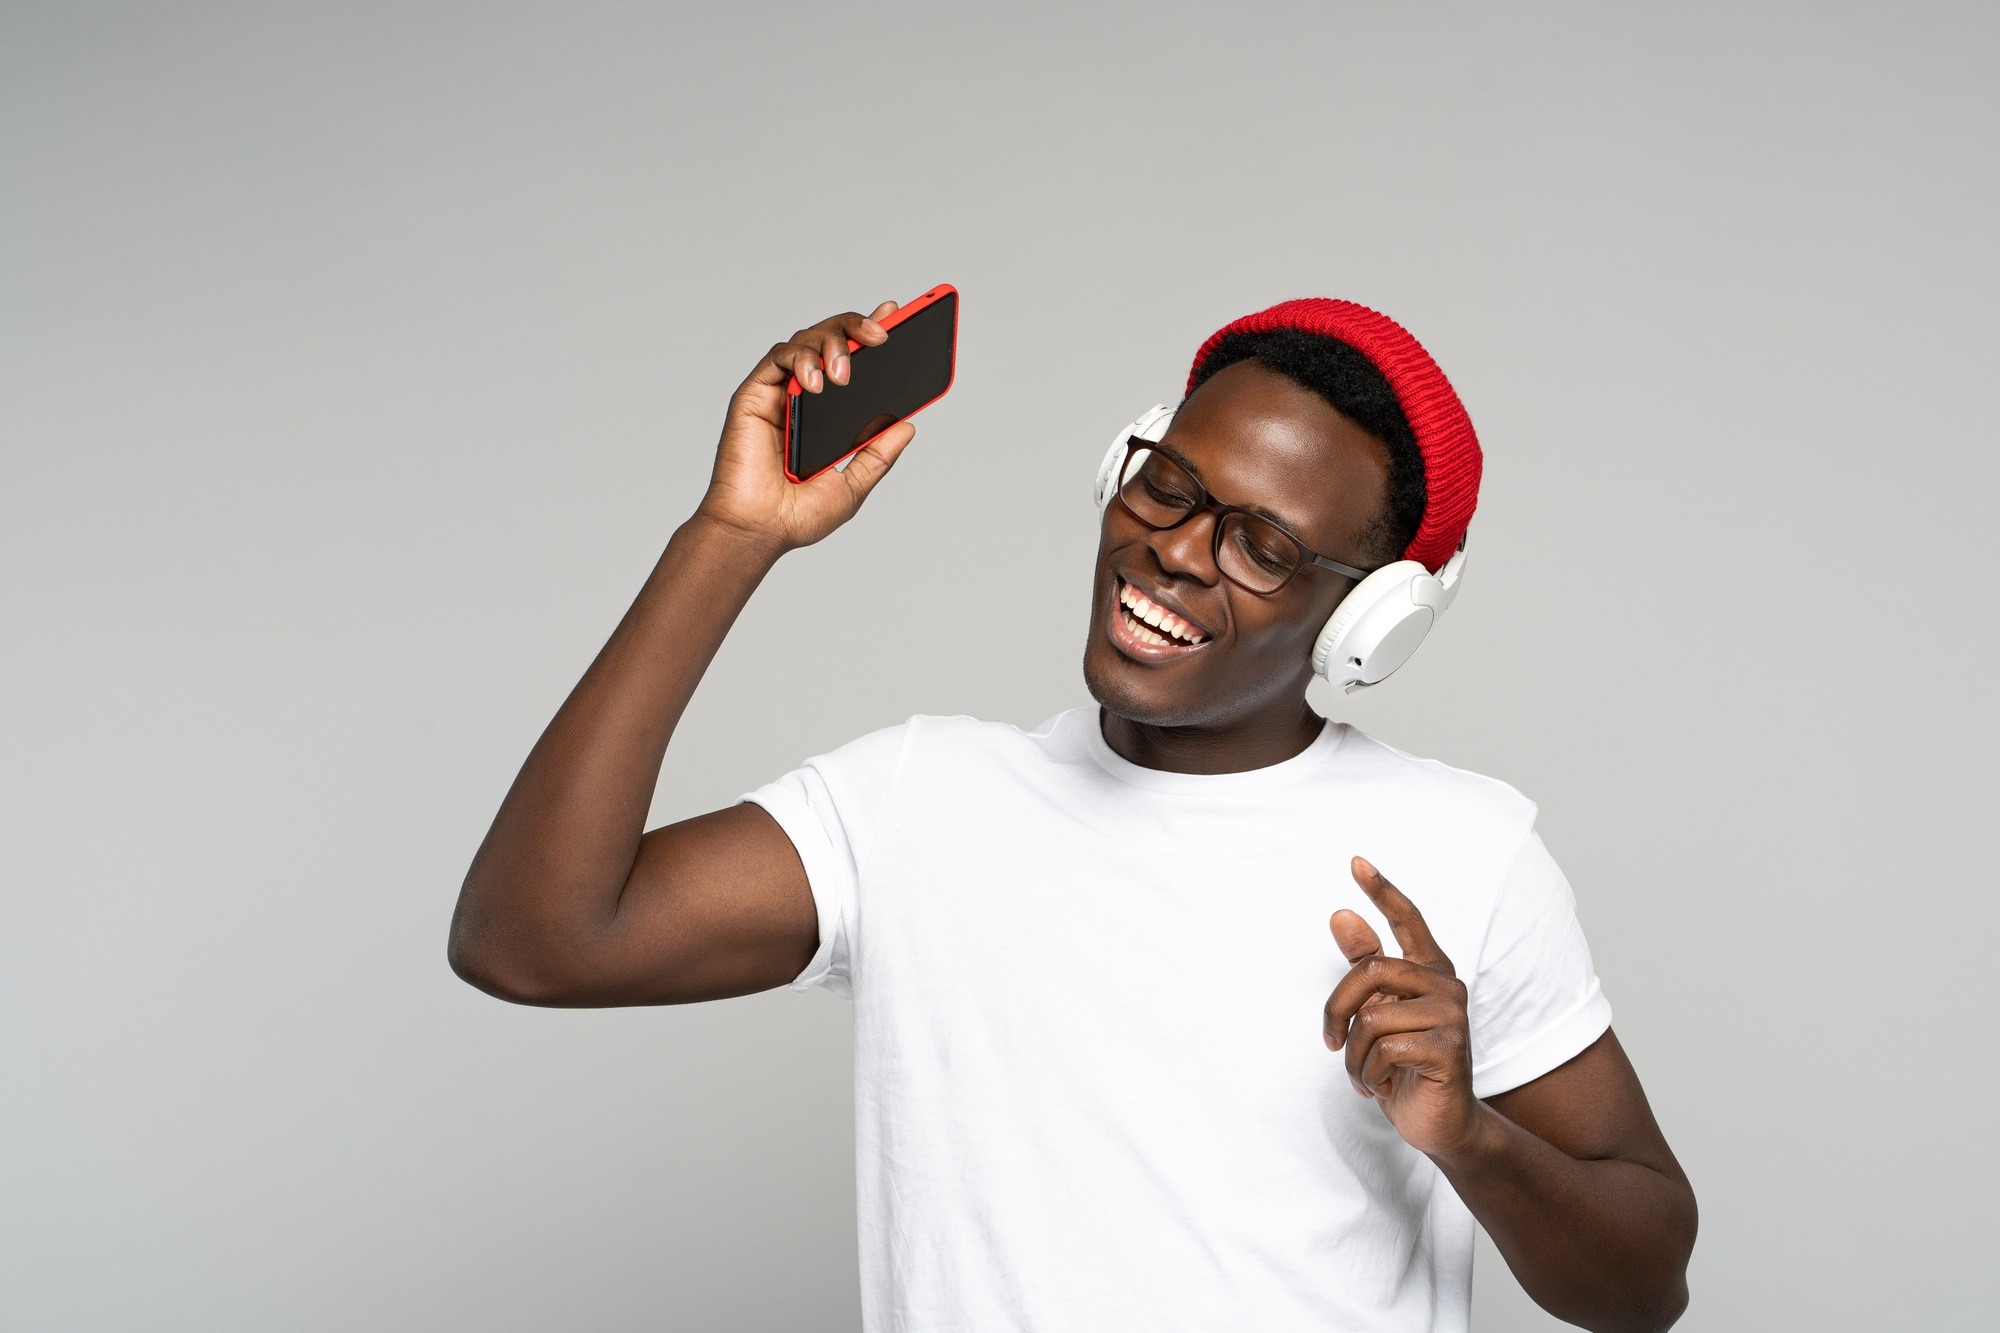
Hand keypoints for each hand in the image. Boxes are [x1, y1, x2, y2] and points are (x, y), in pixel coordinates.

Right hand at [693, 302, 917, 552]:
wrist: (758, 531)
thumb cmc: (795, 515)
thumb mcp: (853, 486)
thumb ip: (878, 455)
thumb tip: (908, 425)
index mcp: (828, 414)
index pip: (851, 360)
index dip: (870, 332)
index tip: (895, 315)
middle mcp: (803, 396)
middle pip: (829, 340)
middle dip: (856, 328)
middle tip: (880, 336)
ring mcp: (778, 393)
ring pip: (805, 340)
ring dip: (831, 345)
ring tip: (843, 374)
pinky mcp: (754, 395)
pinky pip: (778, 357)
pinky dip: (800, 359)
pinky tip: (815, 383)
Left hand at [1323, 856, 1484, 1158]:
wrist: (1438, 1123)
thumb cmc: (1404, 1067)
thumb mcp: (1378, 1014)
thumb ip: (1364, 966)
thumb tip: (1340, 915)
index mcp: (1429, 971)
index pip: (1409, 920)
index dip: (1383, 891)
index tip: (1356, 862)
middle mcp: (1446, 985)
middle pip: (1370, 972)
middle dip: (1338, 1011)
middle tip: (1332, 1043)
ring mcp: (1452, 1015)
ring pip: (1373, 1018)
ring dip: (1354, 1056)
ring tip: (1365, 1074)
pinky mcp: (1450, 1047)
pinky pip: (1385, 1049)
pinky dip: (1369, 1074)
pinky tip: (1382, 1087)